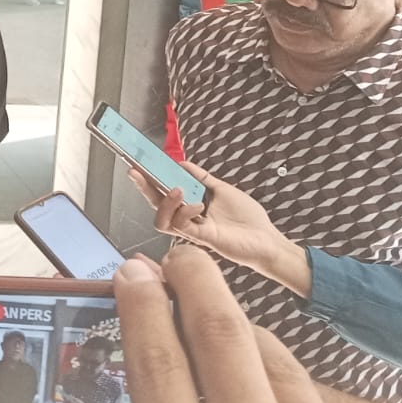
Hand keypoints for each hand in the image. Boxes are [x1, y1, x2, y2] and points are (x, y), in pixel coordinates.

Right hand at [129, 163, 308, 292]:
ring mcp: (193, 230)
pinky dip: (186, 211)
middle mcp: (187, 219)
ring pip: (162, 220)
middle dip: (143, 187)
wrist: (266, 239)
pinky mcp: (202, 238)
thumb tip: (182, 163)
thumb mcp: (222, 190)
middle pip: (155, 204)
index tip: (139, 164)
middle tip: (135, 172)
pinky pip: (182, 226)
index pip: (163, 192)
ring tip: (177, 189)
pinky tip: (199, 205)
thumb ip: (202, 178)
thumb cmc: (248, 218)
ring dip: (165, 202)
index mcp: (190, 206)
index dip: (149, 180)